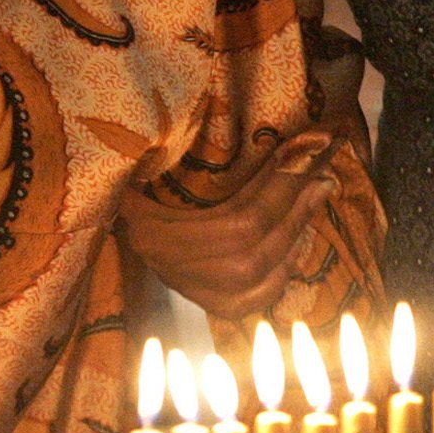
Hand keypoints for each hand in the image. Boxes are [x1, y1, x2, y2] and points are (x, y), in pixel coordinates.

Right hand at [122, 130, 341, 317]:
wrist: (111, 223)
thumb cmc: (134, 180)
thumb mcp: (146, 163)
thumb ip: (171, 150)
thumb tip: (213, 125)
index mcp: (153, 234)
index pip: (237, 222)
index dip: (278, 191)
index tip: (304, 153)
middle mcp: (173, 269)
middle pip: (253, 246)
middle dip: (294, 205)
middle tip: (322, 169)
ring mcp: (194, 293)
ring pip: (261, 270)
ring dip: (297, 227)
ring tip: (318, 190)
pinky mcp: (215, 307)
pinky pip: (261, 295)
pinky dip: (287, 266)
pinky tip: (301, 234)